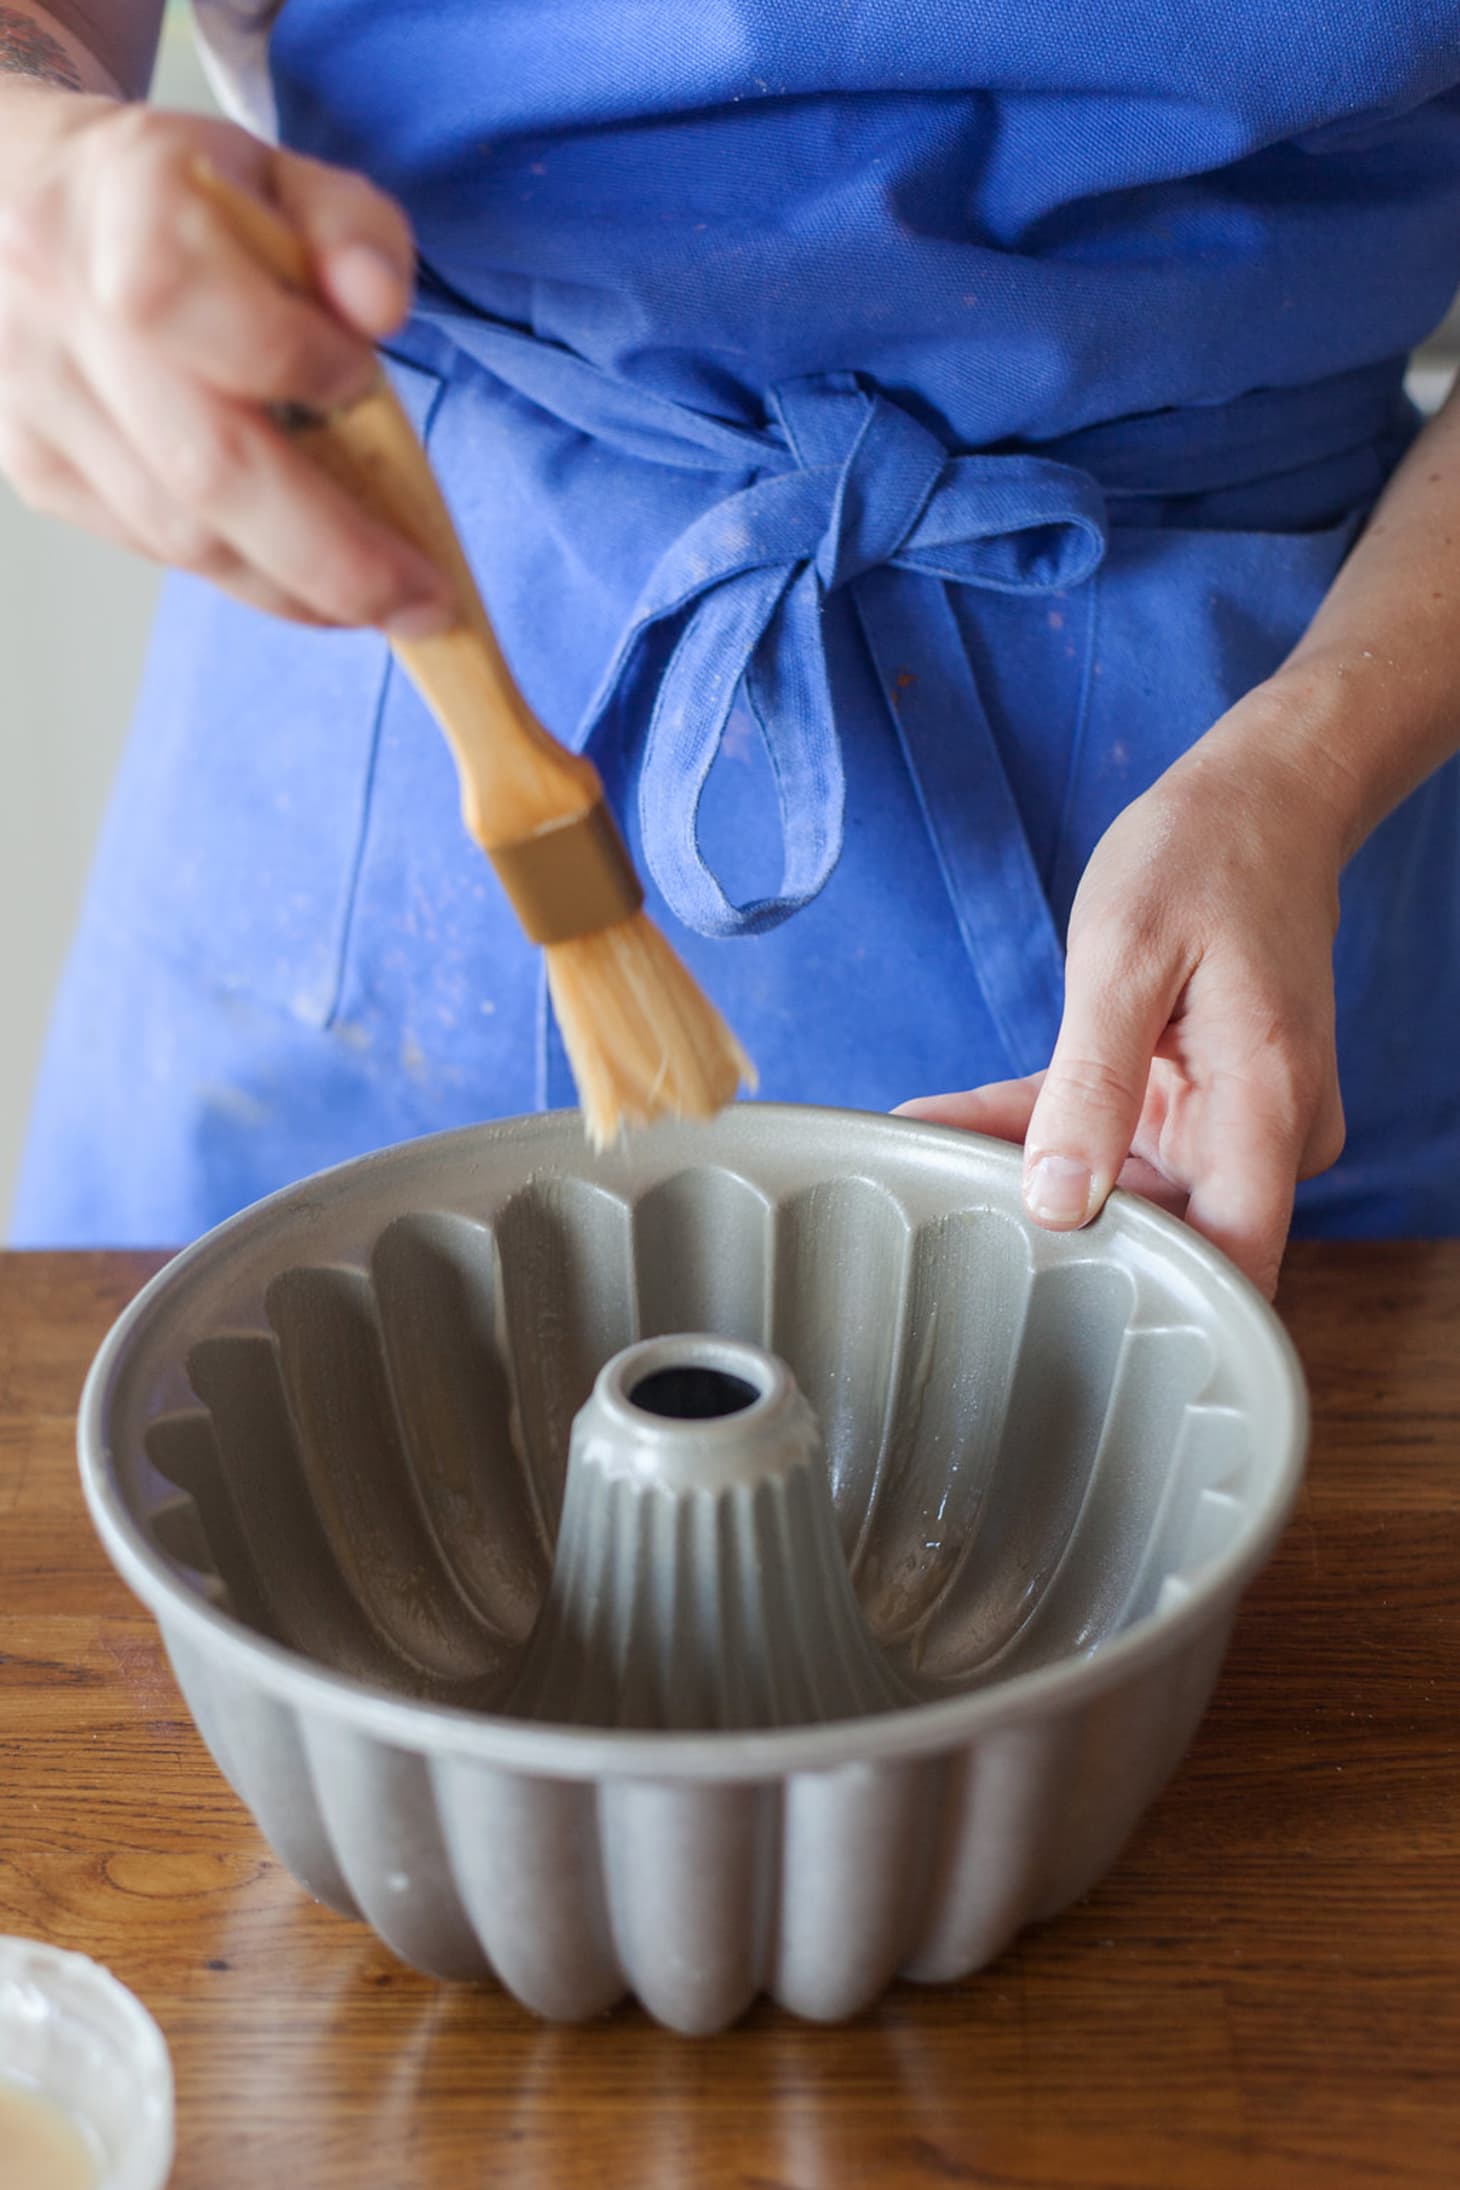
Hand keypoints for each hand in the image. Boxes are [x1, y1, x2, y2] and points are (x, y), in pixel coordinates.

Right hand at [0, 102, 451, 631]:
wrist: (22, 201)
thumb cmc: (179, 199)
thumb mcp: (280, 174)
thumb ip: (354, 228)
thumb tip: (380, 305)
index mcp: (126, 207)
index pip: (205, 309)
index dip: (295, 360)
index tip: (358, 379)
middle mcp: (64, 309)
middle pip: (209, 468)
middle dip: (334, 556)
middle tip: (424, 601)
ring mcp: (38, 401)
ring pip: (183, 535)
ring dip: (296, 586)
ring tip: (379, 598)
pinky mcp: (37, 469)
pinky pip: (154, 549)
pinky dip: (241, 571)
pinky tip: (299, 573)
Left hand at [898, 698, 1348, 1295]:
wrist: (1258, 803)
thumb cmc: (1203, 861)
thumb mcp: (1125, 960)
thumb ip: (1091, 1086)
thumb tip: (1057, 1203)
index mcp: (1264, 1111)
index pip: (1234, 1268)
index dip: (1151, 1307)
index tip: (1044, 1308)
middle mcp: (1261, 1135)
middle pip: (1165, 1233)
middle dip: (1054, 1231)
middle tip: (941, 1221)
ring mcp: (1229, 1125)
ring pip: (1121, 1187)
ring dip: (1029, 1174)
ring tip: (919, 1161)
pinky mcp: (1193, 1105)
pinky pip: (1108, 1138)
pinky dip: (1039, 1130)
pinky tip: (943, 1123)